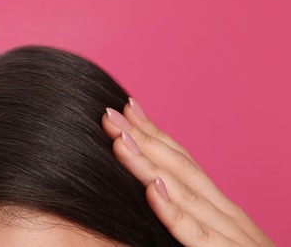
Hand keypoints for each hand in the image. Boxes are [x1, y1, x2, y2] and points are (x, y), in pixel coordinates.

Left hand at [102, 99, 274, 245]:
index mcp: (220, 209)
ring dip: (150, 164)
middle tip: (110, 114)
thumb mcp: (216, 239)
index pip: (183, 162)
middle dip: (143, 138)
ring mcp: (231, 235)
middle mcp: (226, 214)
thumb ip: (190, 218)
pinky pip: (197, 234)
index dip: (154, 133)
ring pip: (185, 193)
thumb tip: (154, 193)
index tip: (127, 108)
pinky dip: (175, 212)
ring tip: (121, 140)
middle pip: (180, 168)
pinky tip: (153, 191)